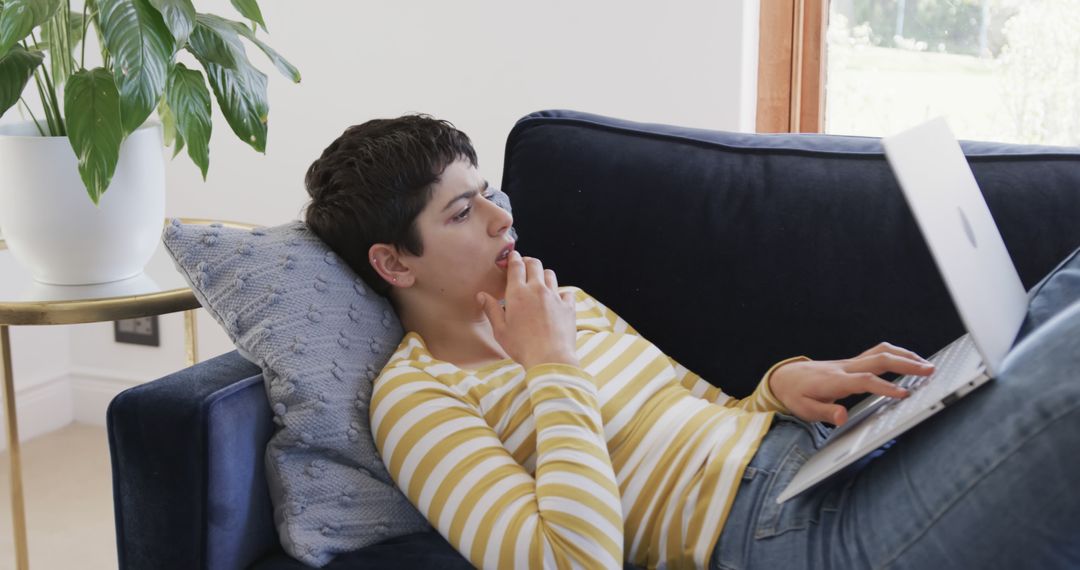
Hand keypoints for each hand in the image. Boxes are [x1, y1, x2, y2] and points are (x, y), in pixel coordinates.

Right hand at [477, 251, 578, 369]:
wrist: (550, 358)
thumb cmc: (522, 346)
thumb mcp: (500, 330)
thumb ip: (491, 310)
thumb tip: (481, 296)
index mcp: (518, 293)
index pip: (516, 266)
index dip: (513, 258)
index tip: (512, 257)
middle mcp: (537, 290)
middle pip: (534, 264)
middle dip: (528, 261)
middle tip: (524, 266)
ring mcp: (555, 297)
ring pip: (550, 274)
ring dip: (543, 275)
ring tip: (538, 283)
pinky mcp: (568, 306)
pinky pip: (565, 292)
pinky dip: (560, 293)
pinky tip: (556, 301)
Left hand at [768, 342, 935, 425]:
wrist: (786, 377)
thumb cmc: (796, 395)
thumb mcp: (805, 410)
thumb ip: (825, 413)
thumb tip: (842, 416)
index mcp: (835, 381)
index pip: (864, 381)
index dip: (884, 387)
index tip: (904, 394)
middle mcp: (845, 367)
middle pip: (879, 360)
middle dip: (906, 365)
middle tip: (929, 371)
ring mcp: (850, 362)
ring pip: (880, 352)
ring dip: (905, 356)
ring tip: (926, 365)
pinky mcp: (853, 362)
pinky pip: (877, 353)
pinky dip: (896, 355)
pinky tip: (909, 362)